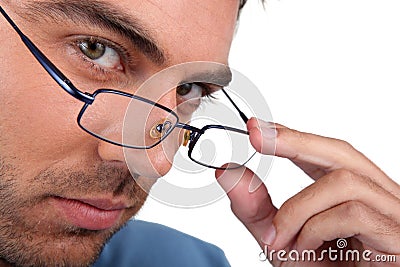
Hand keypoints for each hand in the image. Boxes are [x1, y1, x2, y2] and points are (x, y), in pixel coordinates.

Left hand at [215, 118, 399, 265]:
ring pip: (342, 182)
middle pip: (342, 152)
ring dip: (299, 209)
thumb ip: (256, 209)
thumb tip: (228, 172)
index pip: (325, 153)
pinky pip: (353, 213)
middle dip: (296, 141)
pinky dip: (316, 229)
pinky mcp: (398, 237)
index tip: (257, 127)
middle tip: (258, 135)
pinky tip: (307, 248)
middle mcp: (376, 197)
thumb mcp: (280, 239)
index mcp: (350, 193)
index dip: (293, 136)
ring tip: (281, 239)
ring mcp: (392, 214)